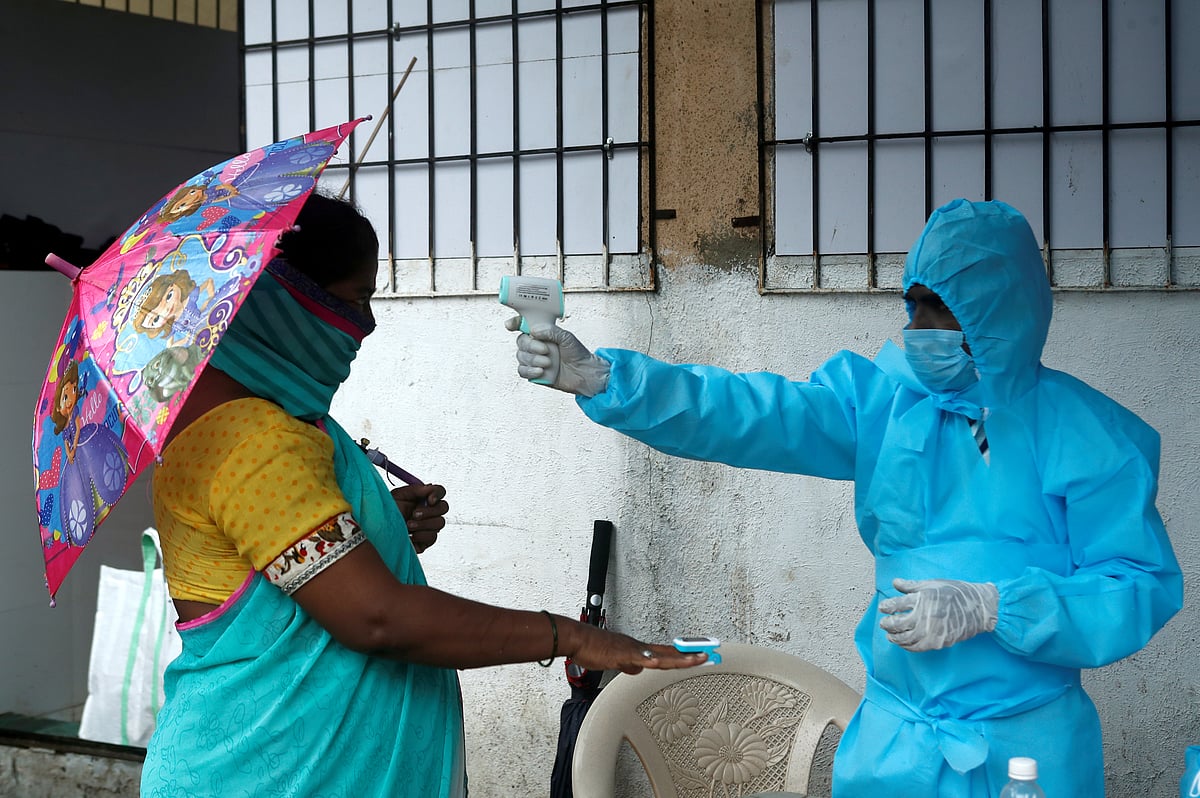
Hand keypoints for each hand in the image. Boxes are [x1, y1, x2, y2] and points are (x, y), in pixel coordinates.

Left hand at [391, 483, 447, 553]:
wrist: (377, 529)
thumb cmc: (386, 511)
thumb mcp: (399, 495)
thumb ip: (417, 490)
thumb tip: (431, 487)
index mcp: (423, 498)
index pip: (440, 492)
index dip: (438, 494)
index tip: (429, 500)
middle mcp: (429, 512)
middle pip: (444, 508)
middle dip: (430, 511)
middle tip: (414, 514)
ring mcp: (428, 526)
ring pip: (439, 523)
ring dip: (424, 524)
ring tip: (408, 525)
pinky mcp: (426, 541)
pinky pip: (432, 537)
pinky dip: (421, 535)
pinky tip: (410, 535)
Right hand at [504, 316, 610, 396]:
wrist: (585, 374)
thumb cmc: (578, 354)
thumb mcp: (567, 337)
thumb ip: (551, 331)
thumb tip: (534, 330)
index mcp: (543, 334)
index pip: (524, 326)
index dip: (515, 323)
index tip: (510, 325)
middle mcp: (536, 346)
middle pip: (521, 342)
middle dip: (531, 346)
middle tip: (545, 350)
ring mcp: (534, 360)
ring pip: (521, 357)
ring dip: (533, 360)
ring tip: (548, 363)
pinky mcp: (534, 374)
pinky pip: (522, 371)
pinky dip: (530, 371)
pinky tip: (541, 371)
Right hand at [566, 623, 706, 674]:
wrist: (577, 639)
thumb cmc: (592, 649)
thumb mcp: (614, 661)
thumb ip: (627, 665)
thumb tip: (636, 670)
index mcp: (638, 649)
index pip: (666, 652)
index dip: (683, 655)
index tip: (699, 655)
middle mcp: (639, 647)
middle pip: (670, 652)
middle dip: (691, 655)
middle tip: (710, 654)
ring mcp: (633, 650)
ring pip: (662, 655)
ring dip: (681, 657)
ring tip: (698, 658)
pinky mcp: (622, 653)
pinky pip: (641, 658)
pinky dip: (653, 660)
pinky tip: (663, 662)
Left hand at [878, 578, 997, 651]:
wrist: (980, 608)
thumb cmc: (956, 592)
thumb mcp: (932, 583)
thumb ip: (911, 585)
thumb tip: (894, 583)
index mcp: (923, 598)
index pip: (896, 605)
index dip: (886, 607)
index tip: (883, 608)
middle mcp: (926, 615)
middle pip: (898, 623)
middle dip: (888, 624)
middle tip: (883, 623)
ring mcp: (933, 631)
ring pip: (906, 638)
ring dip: (895, 637)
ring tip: (890, 635)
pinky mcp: (939, 642)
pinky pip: (918, 648)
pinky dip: (908, 646)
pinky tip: (904, 643)